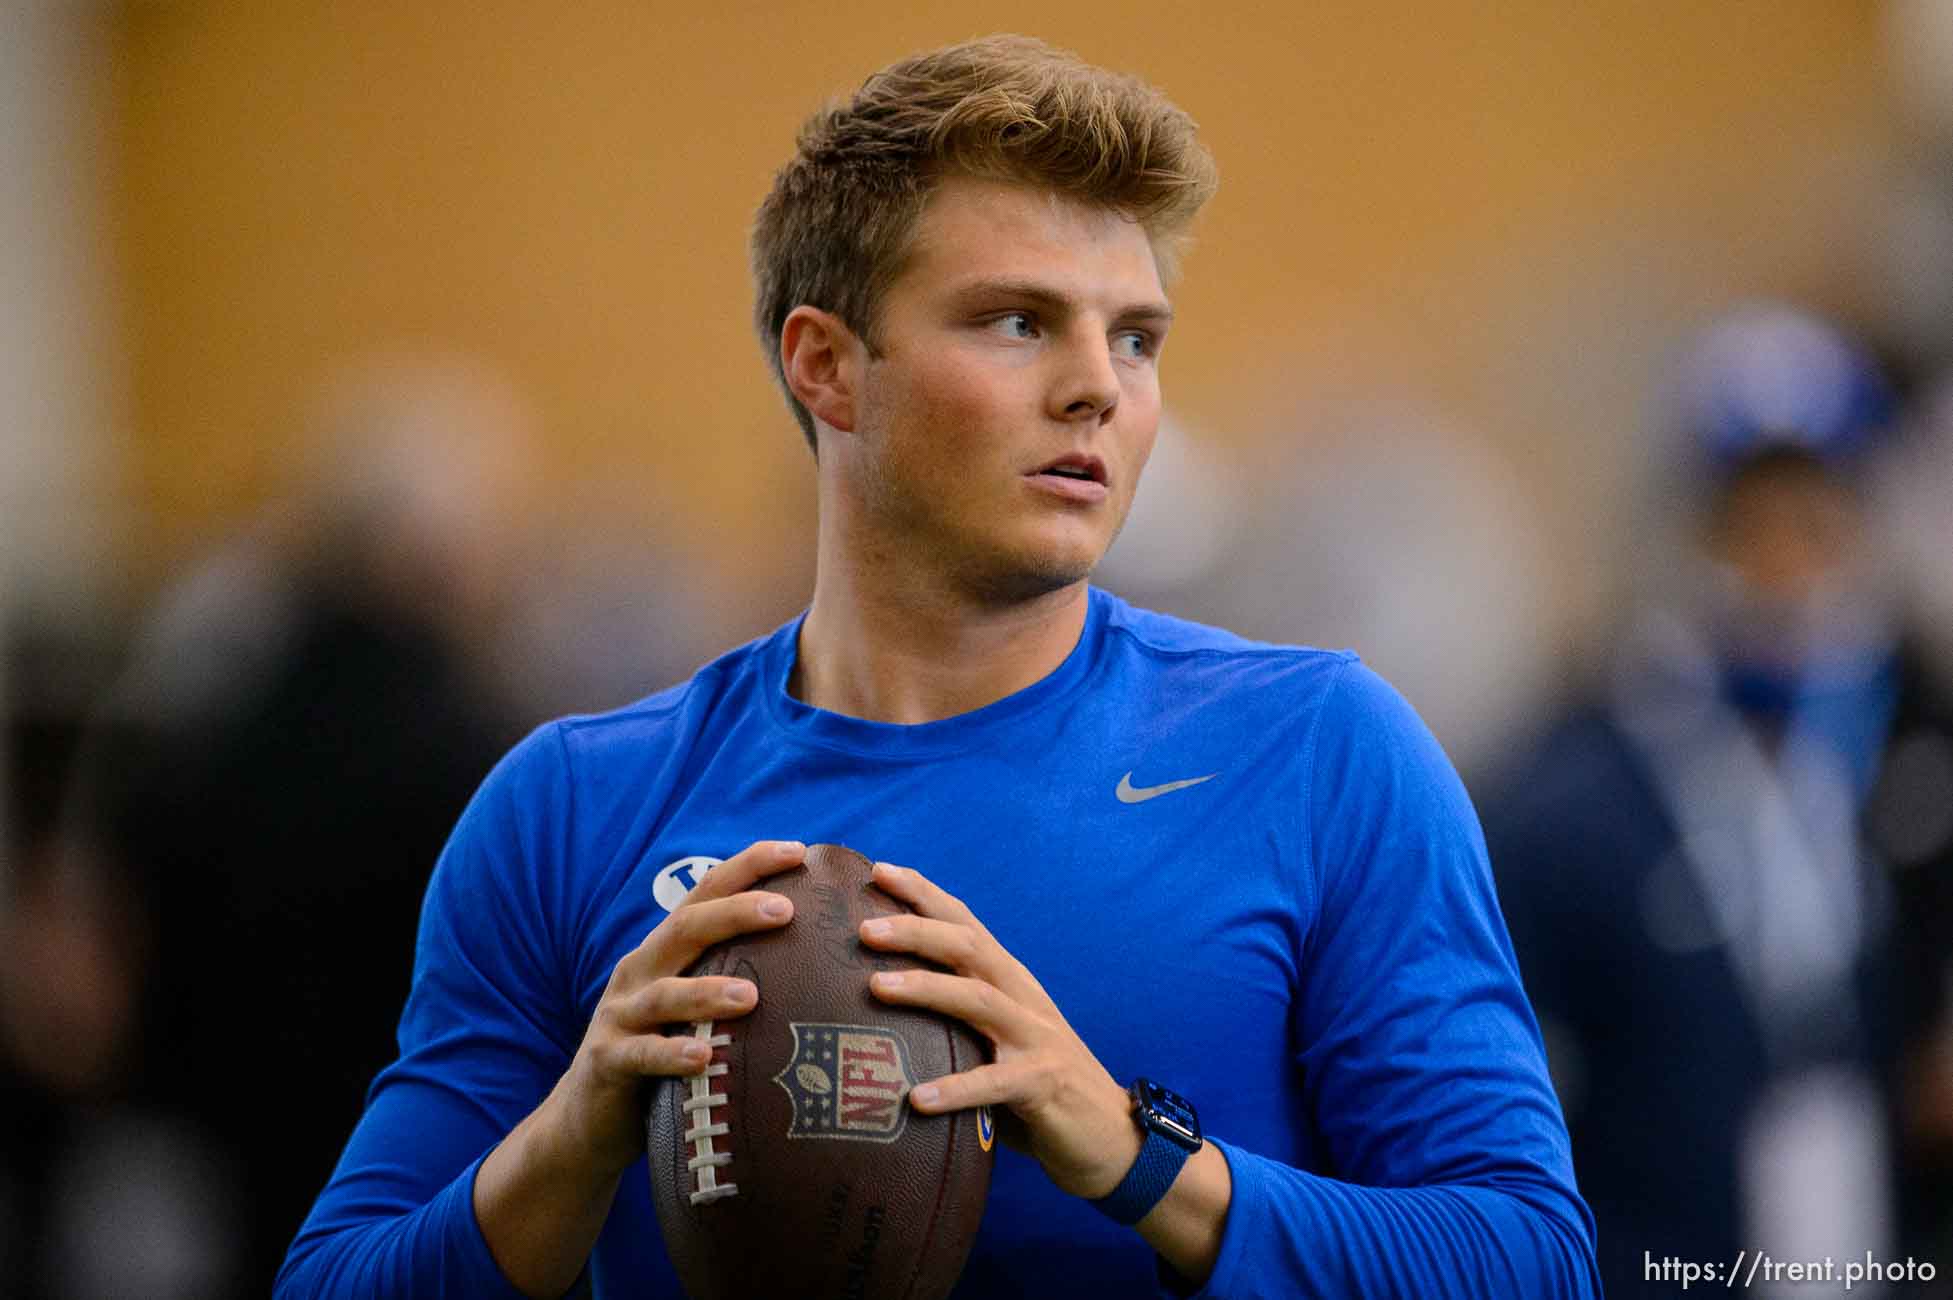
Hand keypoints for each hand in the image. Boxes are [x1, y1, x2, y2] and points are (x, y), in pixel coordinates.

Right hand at [551, 838, 804, 1175]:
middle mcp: (641, 971)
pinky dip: (671, 1054)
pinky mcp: (608, 1063)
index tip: (797, 850)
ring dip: (706, 991)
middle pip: (685, 929)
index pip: (706, 894)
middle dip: (734, 913)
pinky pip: (641, 1056)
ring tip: (751, 995)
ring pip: (664, 995)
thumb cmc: (663, 1058)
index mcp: (667, 951)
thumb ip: (739, 979)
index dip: (747, 867)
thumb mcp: (696, 1010)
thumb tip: (824, 964)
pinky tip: (703, 1058)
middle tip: (785, 909)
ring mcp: (620, 1016)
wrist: (588, 1121)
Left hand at [859, 860, 1140, 1199]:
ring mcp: (1036, 1039)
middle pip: (970, 947)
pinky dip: (955, 1088)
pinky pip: (994, 1084)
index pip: (966, 924)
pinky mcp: (1044, 1085)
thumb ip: (957, 1022)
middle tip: (864, 928)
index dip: (925, 895)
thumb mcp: (999, 1041)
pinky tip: (917, 1098)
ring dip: (927, 988)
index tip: (879, 871)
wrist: (1113, 1138)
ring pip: (979, 999)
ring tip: (877, 987)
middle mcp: (1024, 999)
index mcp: (1011, 982)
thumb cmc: (1038, 1089)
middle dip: (918, 931)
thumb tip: (878, 1013)